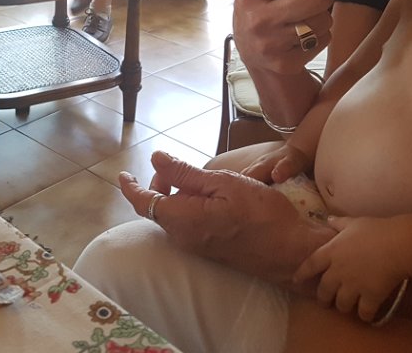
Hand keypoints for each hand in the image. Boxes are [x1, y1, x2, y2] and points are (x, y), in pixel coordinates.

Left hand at [120, 151, 334, 286]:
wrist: (288, 251)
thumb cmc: (261, 213)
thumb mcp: (223, 183)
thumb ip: (185, 173)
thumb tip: (156, 159)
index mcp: (182, 218)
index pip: (143, 202)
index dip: (131, 187)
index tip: (123, 174)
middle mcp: (182, 237)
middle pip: (156, 209)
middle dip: (158, 185)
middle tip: (173, 167)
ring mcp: (194, 246)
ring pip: (171, 217)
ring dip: (173, 196)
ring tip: (191, 178)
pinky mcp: (206, 250)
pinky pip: (184, 226)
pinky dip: (184, 207)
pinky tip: (203, 197)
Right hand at [233, 0, 365, 75]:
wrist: (249, 52)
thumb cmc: (265, 11)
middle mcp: (258, 18)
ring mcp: (270, 43)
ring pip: (323, 21)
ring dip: (322, 18)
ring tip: (302, 21)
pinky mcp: (284, 63)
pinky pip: (322, 41)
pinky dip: (319, 37)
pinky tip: (301, 38)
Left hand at [294, 216, 407, 321]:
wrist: (397, 245)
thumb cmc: (374, 230)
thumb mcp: (353, 222)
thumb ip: (339, 223)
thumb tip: (328, 219)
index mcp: (332, 252)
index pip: (310, 265)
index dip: (301, 273)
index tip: (295, 280)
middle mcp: (338, 271)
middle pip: (324, 290)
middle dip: (323, 298)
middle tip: (325, 302)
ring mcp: (353, 286)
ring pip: (341, 304)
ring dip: (342, 306)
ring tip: (346, 307)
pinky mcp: (370, 296)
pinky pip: (363, 312)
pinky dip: (364, 315)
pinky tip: (366, 315)